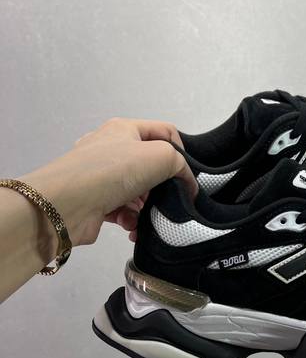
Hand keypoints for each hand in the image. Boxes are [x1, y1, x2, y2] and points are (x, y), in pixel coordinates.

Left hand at [21, 118, 197, 251]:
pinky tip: (133, 228)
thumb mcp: (160, 156)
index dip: (182, 151)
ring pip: (139, 192)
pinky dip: (132, 220)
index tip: (187, 174)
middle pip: (151, 167)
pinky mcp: (97, 202)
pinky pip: (124, 210)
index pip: (165, 133)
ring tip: (148, 218)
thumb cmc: (114, 171)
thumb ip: (181, 165)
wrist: (66, 205)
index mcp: (124, 129)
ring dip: (148, 208)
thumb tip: (187, 186)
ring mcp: (102, 177)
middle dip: (163, 186)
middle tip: (168, 199)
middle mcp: (111, 150)